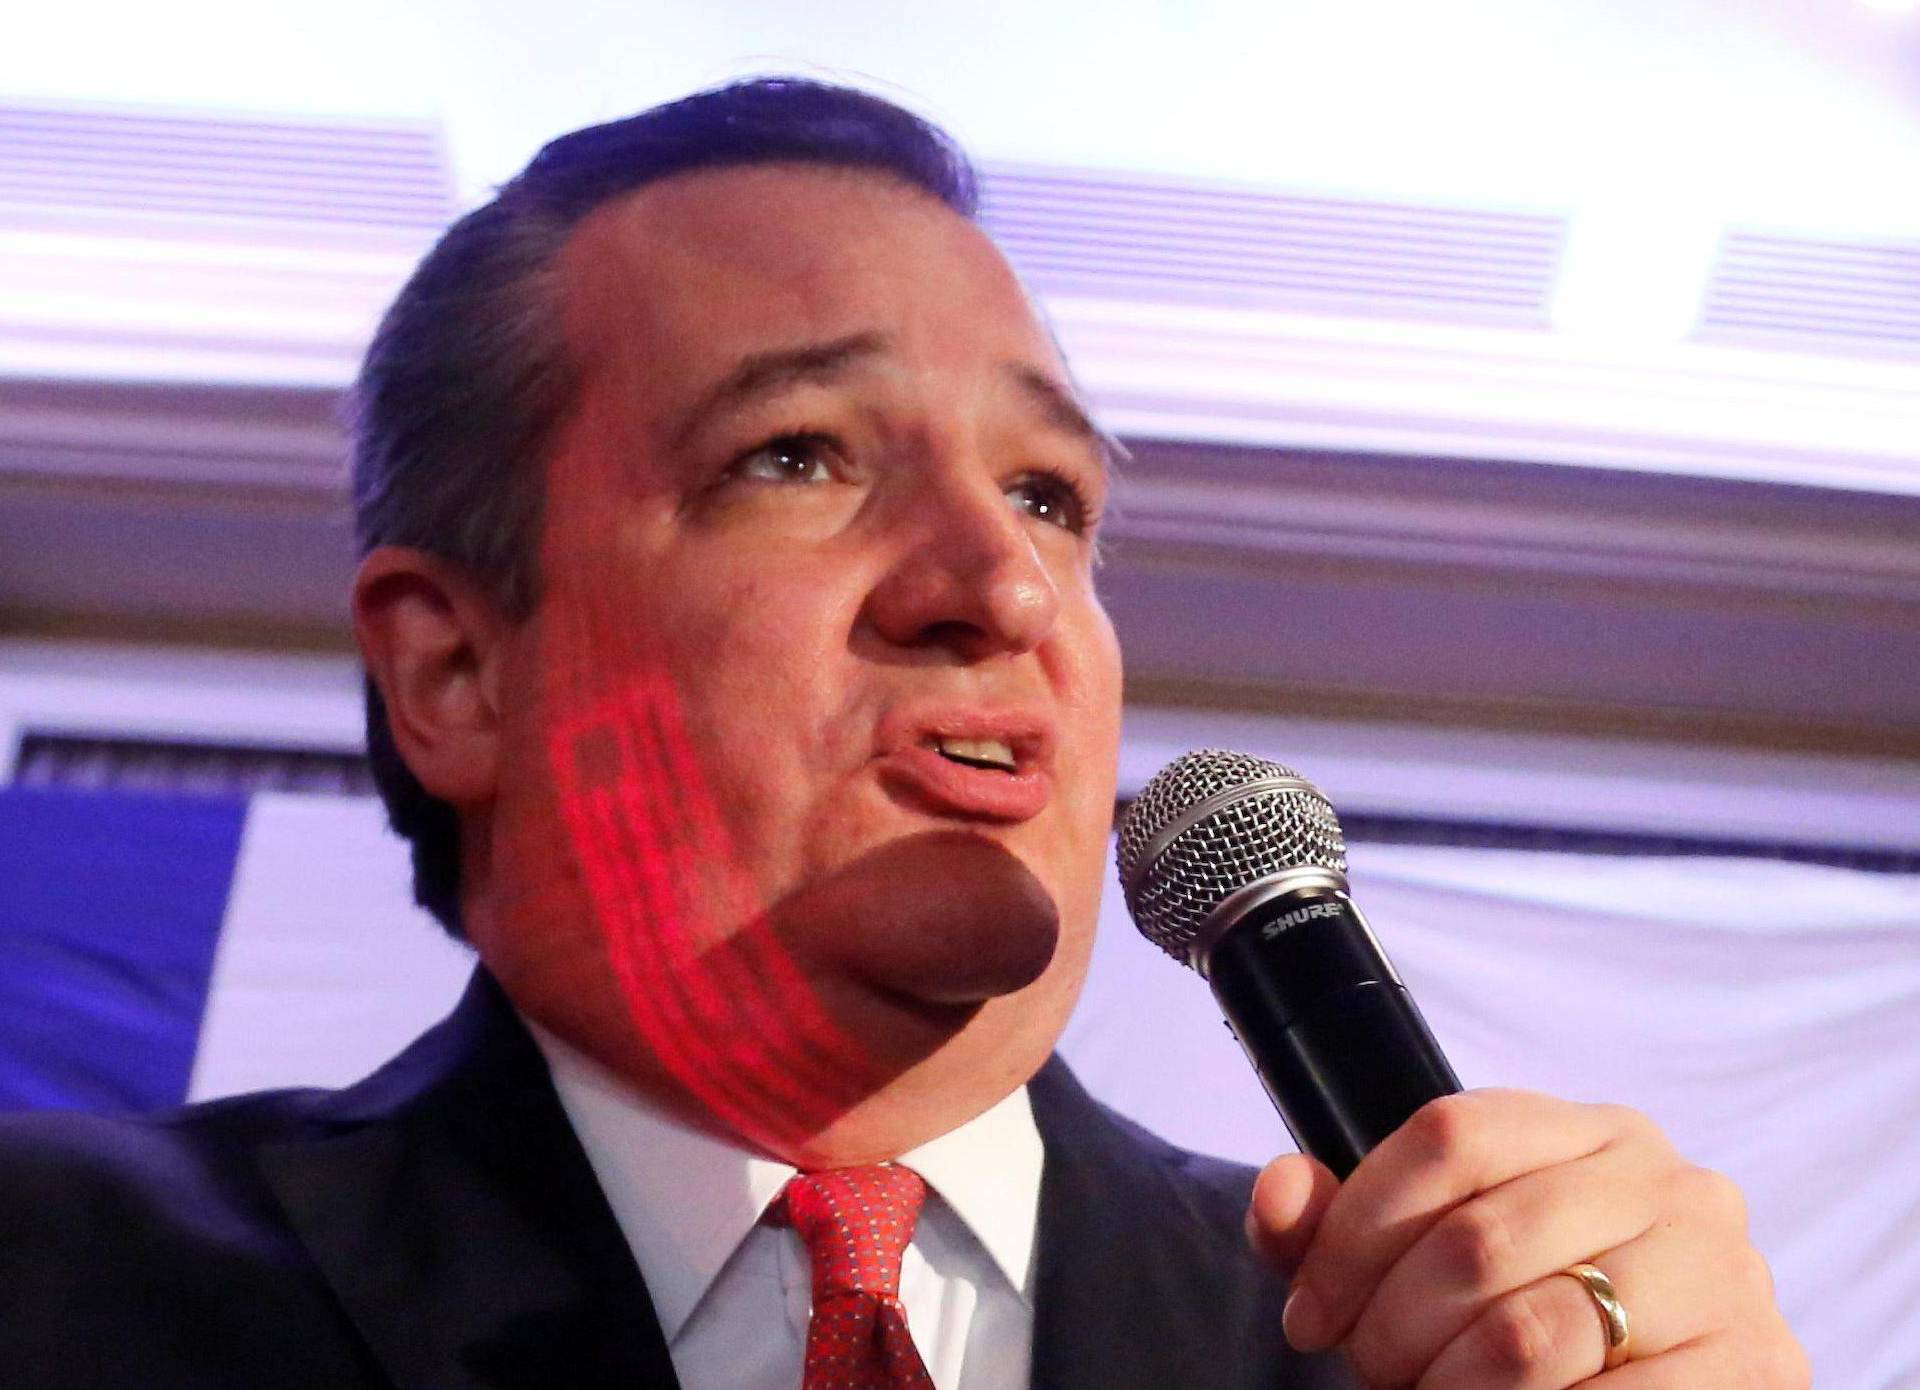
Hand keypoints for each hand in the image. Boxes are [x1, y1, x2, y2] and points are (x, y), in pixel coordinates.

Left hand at [1246, 1089, 1809, 1387]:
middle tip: (1369, 1368)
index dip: (1355, 1228)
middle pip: (1479, 1237)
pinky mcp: (1760, 1364)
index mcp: (1588, 1128)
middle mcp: (1669, 1180)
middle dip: (1393, 1325)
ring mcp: (1722, 1271)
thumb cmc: (1523, 1312)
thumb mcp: (1423, 1254)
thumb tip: (1280, 1194)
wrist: (1650, 1385)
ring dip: (1451, 1384)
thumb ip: (1336, 1220)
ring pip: (1534, 1328)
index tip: (1309, 1309)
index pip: (1450, 1137)